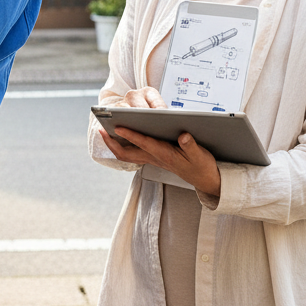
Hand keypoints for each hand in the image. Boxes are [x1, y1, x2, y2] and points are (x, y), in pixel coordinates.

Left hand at [93, 86, 220, 198]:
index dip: (131, 135)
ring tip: (105, 131)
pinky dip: (123, 145)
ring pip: (127, 154)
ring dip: (115, 144)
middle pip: (127, 154)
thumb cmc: (201, 166)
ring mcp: (152, 158)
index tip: (118, 126)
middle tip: (101, 131)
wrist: (204, 179)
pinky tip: (120, 135)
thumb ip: (191, 145)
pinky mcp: (154, 157)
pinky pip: (133, 153)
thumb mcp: (200, 155)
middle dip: (112, 143)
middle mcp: (155, 157)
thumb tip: (183, 135)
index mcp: (165, 155)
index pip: (144, 143)